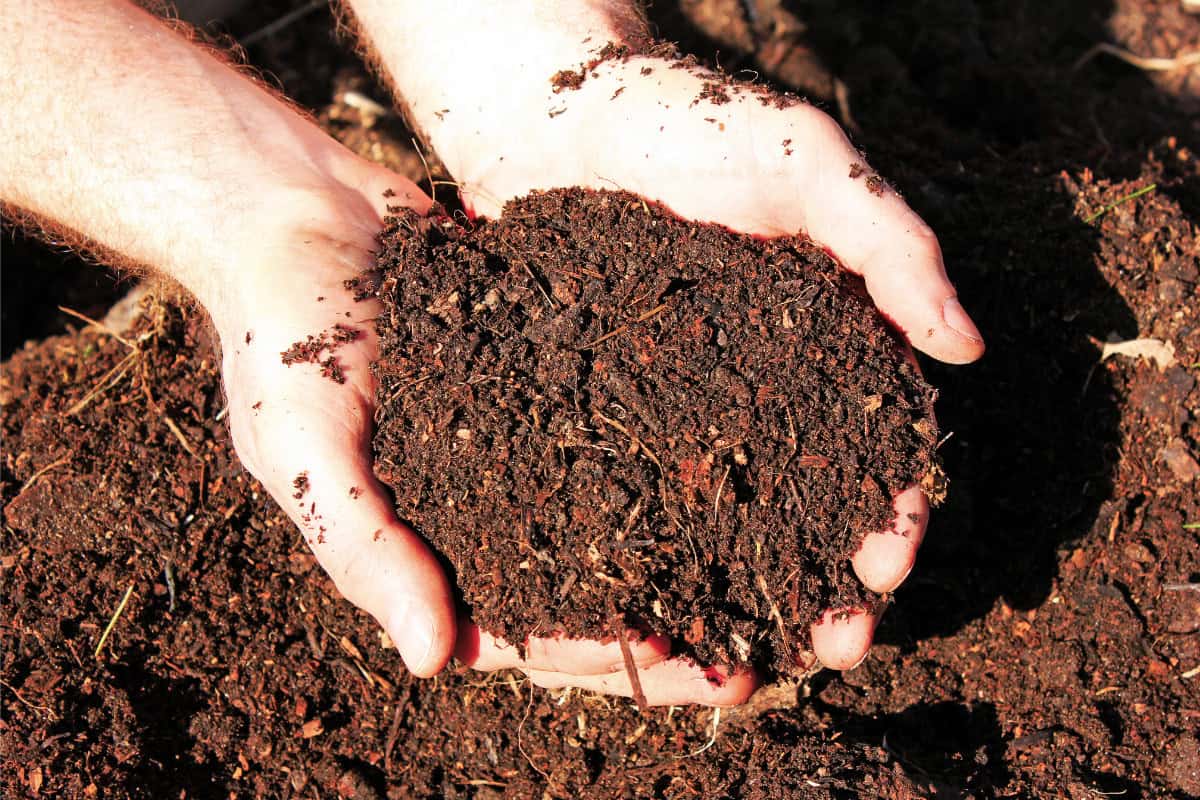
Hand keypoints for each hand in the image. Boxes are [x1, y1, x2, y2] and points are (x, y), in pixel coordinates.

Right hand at [213, 163, 756, 704]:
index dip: (605, 658)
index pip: (525, 632)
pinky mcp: (557, 376)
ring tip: (777, 577)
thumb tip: (433, 660)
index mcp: (429, 550)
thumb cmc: (279, 334)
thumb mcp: (304, 443)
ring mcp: (528, 443)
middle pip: (592, 593)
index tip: (683, 664)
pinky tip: (745, 451)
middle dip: (670, 630)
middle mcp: (488, 509)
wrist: (301, 212)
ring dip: (692, 554)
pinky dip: (677, 448)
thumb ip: (362, 546)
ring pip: (623, 519)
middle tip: (756, 656)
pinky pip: (623, 424)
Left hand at [409, 52, 984, 670]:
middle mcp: (764, 385)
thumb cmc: (690, 122)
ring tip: (753, 657)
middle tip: (833, 649)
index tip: (887, 571)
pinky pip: (641, 490)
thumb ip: (890, 243)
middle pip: (812, 500)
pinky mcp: (611, 406)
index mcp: (829, 337)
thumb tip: (968, 347)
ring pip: (731, 515)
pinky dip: (659, 551)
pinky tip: (656, 603)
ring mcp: (685, 404)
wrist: (555, 113)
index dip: (894, 510)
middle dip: (831, 578)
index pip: (880, 442)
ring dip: (751, 589)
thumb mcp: (806, 163)